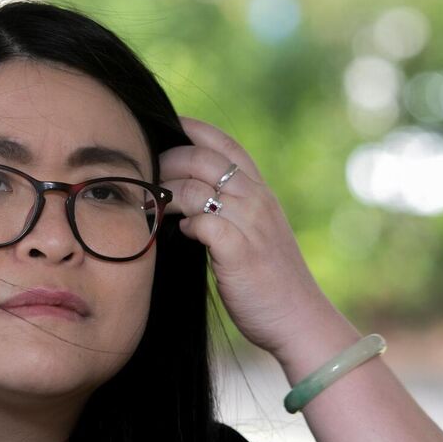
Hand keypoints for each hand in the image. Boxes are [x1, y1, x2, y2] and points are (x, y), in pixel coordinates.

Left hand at [159, 115, 346, 359]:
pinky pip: (200, 221)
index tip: (165, 123)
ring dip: (166, 192)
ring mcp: (249, 223)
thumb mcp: (256, 234)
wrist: (298, 318)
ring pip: (195, 187)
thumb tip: (189, 202)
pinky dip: (183, 224)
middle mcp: (257, 199)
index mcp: (260, 192)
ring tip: (150, 204)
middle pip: (203, 158)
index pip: (225, 144)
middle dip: (166, 160)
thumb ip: (231, 212)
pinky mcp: (238, 249)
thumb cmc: (270, 281)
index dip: (193, 129)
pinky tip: (179, 234)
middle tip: (144, 172)